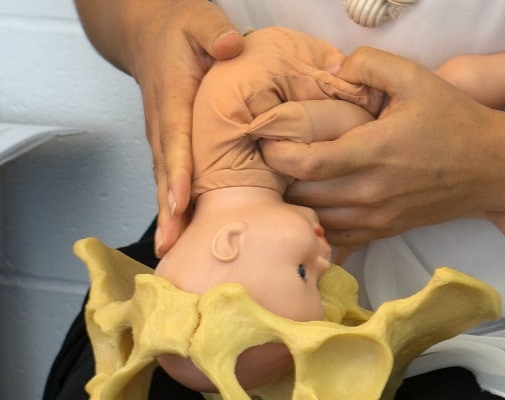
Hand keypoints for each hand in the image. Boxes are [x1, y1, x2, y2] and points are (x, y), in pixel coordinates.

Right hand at [122, 1, 243, 256]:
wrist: (147, 34)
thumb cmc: (177, 29)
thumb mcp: (199, 20)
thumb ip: (213, 32)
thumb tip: (230, 47)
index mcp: (174, 97)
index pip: (175, 139)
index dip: (179, 171)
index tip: (181, 201)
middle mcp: (163, 123)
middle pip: (165, 171)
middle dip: (168, 210)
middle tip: (172, 244)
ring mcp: (161, 136)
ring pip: (163, 180)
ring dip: (167, 215)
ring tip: (171, 249)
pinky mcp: (166, 143)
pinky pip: (168, 177)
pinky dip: (172, 206)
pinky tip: (178, 231)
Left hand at [261, 47, 504, 251]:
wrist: (494, 165)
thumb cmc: (455, 120)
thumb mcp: (416, 78)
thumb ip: (369, 65)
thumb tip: (332, 71)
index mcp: (373, 152)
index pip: (306, 163)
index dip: (276, 155)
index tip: (266, 140)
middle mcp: (371, 191)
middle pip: (304, 196)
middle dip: (280, 178)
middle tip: (272, 160)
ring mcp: (379, 216)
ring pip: (318, 220)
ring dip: (298, 203)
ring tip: (289, 182)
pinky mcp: (387, 229)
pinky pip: (341, 238)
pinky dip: (320, 227)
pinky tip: (314, 211)